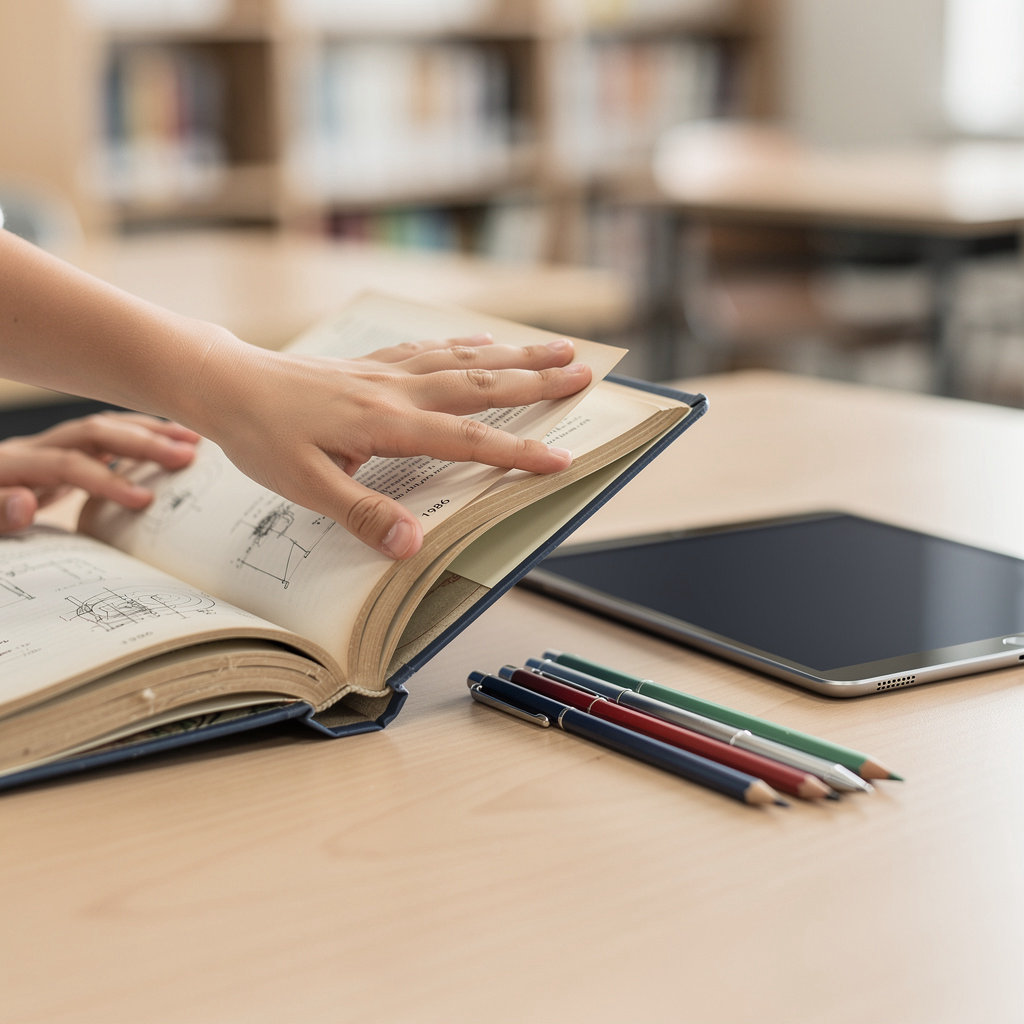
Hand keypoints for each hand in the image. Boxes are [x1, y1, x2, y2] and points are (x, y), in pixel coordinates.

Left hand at [0, 412, 198, 532]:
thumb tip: (26, 502)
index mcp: (10, 465)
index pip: (69, 464)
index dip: (107, 479)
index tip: (144, 500)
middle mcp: (31, 450)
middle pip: (93, 432)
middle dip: (142, 442)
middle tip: (187, 456)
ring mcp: (44, 451)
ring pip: (101, 429)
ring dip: (147, 431)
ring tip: (192, 440)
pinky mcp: (54, 460)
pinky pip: (101, 442)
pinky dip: (135, 438)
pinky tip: (166, 443)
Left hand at [194, 333, 592, 559]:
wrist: (224, 381)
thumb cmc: (260, 436)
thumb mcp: (303, 486)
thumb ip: (361, 513)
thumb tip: (411, 544)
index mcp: (383, 423)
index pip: (465, 440)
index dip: (516, 453)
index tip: (561, 460)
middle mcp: (394, 390)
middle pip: (479, 384)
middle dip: (536, 382)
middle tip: (586, 373)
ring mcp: (384, 372)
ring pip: (462, 359)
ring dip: (514, 356)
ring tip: (556, 350)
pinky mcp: (371, 364)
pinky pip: (429, 349)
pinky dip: (465, 344)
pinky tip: (484, 340)